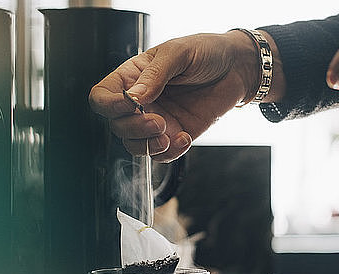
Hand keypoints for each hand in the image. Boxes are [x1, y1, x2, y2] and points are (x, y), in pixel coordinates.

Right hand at [89, 31, 261, 161]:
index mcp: (132, 78)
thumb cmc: (206, 52)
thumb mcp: (178, 53)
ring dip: (147, 145)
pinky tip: (184, 138)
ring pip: (133, 145)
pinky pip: (160, 156)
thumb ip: (154, 75)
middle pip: (116, 126)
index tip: (129, 105)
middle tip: (157, 120)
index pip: (101, 97)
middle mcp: (139, 102)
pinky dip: (170, 153)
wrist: (238, 68)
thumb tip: (134, 98)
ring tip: (167, 133)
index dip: (108, 106)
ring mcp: (155, 121)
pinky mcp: (173, 136)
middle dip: (134, 128)